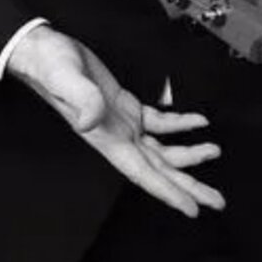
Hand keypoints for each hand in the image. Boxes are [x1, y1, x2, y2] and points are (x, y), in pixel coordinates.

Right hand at [6, 24, 224, 217]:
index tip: (193, 210)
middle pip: (160, 170)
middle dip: (188, 186)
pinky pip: (158, 122)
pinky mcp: (125, 106)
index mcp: (107, 138)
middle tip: (217, 201)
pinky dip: (179, 123)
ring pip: (162, 149)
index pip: (143, 174)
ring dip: (189, 154)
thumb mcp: (65, 79)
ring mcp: (122, 123)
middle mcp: (117, 137)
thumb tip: (91, 121)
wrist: (44, 51)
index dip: (168, 193)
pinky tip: (198, 121)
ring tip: (215, 152)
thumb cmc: (51, 66)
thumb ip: (81, 99)